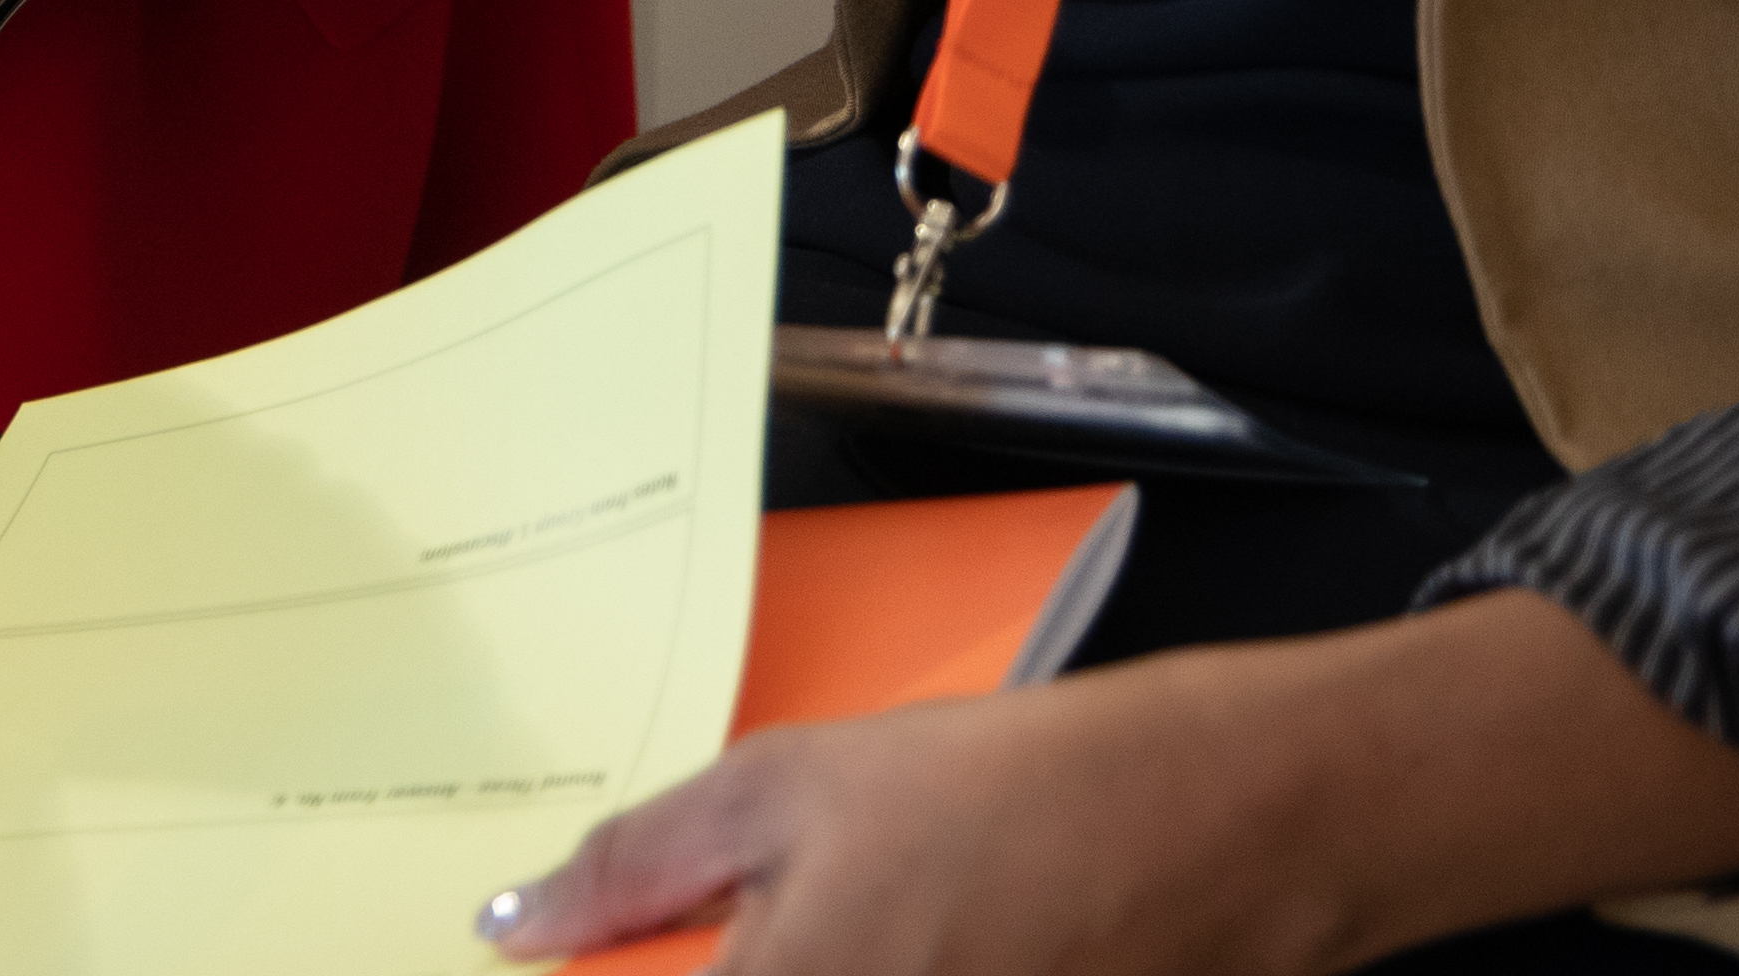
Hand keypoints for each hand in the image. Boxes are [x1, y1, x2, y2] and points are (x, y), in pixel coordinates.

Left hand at [479, 601, 1738, 974]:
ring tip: (849, 919)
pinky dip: (896, 966)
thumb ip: (636, 864)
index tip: (583, 948)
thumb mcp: (793, 782)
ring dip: (799, 957)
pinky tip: (920, 932)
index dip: (611, 968)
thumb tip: (510, 926)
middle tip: (748, 925)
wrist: (1227, 828)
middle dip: (722, 958)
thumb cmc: (1002, 787)